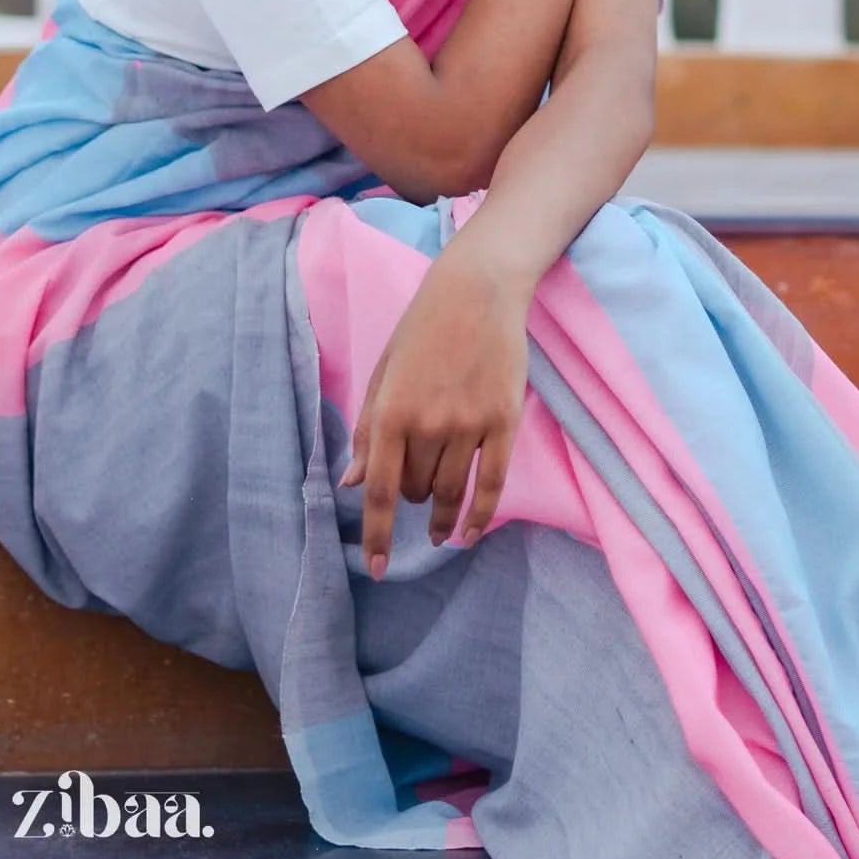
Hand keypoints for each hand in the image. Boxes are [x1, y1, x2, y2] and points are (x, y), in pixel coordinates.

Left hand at [336, 254, 529, 577]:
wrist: (477, 290)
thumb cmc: (422, 327)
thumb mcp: (383, 373)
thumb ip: (368, 431)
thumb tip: (353, 483)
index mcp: (391, 411)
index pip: (381, 490)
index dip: (377, 535)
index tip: (376, 568)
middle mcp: (429, 424)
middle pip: (417, 490)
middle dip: (411, 499)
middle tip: (415, 488)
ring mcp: (470, 424)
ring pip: (451, 491)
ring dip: (441, 515)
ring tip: (438, 529)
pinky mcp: (505, 421)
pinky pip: (493, 483)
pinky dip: (481, 514)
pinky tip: (470, 533)